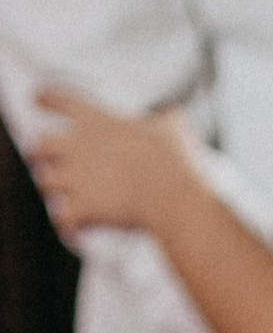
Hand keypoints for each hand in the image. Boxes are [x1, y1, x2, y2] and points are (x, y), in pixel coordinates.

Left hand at [29, 89, 197, 239]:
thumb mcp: (173, 127)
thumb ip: (164, 119)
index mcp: (96, 121)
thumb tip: (171, 117)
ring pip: (44, 182)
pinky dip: (67, 227)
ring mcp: (77, 178)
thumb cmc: (176, 160)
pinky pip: (62, 219)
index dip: (45, 98)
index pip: (60, 99)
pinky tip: (74, 234)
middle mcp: (78, 146)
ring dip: (51, 192)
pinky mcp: (83, 208)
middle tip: (43, 161)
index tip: (37, 98)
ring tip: (60, 200)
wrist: (173, 197)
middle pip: (39, 146)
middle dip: (38, 154)